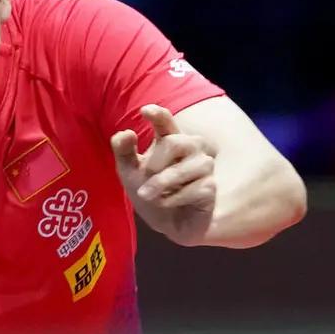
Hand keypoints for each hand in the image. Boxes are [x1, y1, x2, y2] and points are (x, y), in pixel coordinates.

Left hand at [110, 105, 217, 245]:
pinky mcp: (211, 187)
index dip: (158, 114)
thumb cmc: (150, 191)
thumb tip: (125, 133)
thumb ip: (123, 151)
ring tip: (147, 194)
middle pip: (174, 142)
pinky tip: (166, 203)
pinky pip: (193, 189)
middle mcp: (191, 148)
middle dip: (154, 162)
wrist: (166, 223)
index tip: (145, 110)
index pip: (166, 122)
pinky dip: (173, 198)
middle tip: (145, 176)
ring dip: (161, 183)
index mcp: (169, 139)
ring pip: (184, 168)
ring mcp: (204, 166)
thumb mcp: (129, 172)